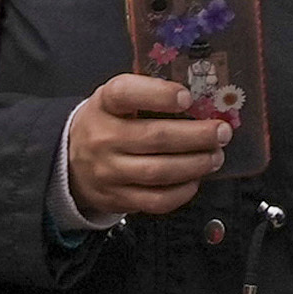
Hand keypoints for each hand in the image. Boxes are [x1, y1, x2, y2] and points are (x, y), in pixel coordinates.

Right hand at [64, 74, 230, 222]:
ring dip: (195, 164)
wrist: (71, 161)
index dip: (158, 95)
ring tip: (215, 156)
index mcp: (104, 104)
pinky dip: (182, 191)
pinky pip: (156, 200)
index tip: (187, 97)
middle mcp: (102, 137)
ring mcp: (108, 171)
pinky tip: (195, 179)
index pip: (125, 94)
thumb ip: (149, 94)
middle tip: (222, 132)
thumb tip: (203, 95)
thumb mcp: (116, 100)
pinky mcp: (117, 198)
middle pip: (154, 137)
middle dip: (196, 136)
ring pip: (158, 172)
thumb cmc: (107, 123)